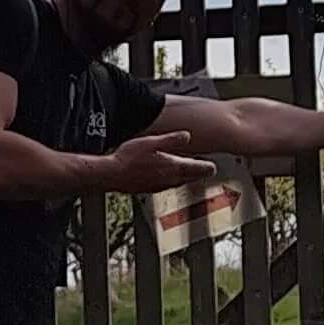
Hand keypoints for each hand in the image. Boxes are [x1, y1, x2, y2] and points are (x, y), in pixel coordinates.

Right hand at [101, 134, 216, 195]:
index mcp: (171, 167)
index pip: (195, 168)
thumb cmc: (128, 158)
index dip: (206, 167)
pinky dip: (172, 181)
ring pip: (178, 182)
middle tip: (207, 171)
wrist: (110, 174)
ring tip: (189, 173)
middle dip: (199, 173)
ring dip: (186, 178)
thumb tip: (187, 135)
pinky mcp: (148, 189)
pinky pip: (166, 185)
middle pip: (189, 177)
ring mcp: (158, 186)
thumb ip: (171, 139)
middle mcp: (167, 179)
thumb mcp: (152, 142)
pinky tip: (168, 178)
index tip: (213, 167)